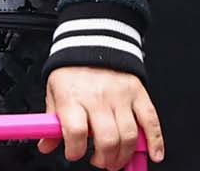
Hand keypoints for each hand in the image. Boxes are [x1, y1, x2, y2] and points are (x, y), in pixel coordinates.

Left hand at [39, 66, 163, 167]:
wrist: (94, 40)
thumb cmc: (73, 69)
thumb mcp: (54, 91)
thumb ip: (51, 121)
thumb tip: (45, 144)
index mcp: (73, 97)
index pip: (75, 132)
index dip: (74, 150)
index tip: (74, 153)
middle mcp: (98, 97)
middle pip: (106, 139)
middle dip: (104, 160)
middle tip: (101, 162)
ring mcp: (120, 95)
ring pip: (128, 135)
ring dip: (124, 155)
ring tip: (117, 160)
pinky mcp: (138, 92)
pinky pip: (150, 120)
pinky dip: (154, 141)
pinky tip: (153, 154)